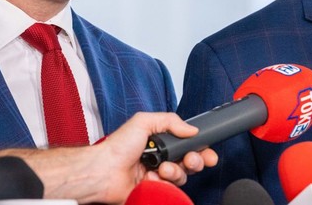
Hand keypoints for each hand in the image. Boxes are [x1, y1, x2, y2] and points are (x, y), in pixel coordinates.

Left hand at [76, 112, 216, 202]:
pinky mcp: (155, 189)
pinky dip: (162, 183)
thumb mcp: (144, 122)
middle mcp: (163, 158)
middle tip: (189, 159)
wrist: (103, 171)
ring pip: (182, 176)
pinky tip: (151, 177)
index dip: (201, 149)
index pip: (189, 144)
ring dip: (176, 171)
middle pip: (191, 162)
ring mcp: (159, 175)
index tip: (208, 152)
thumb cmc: (117, 146)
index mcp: (162, 141)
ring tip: (162, 168)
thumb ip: (171, 121)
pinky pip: (169, 188)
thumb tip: (191, 129)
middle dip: (195, 161)